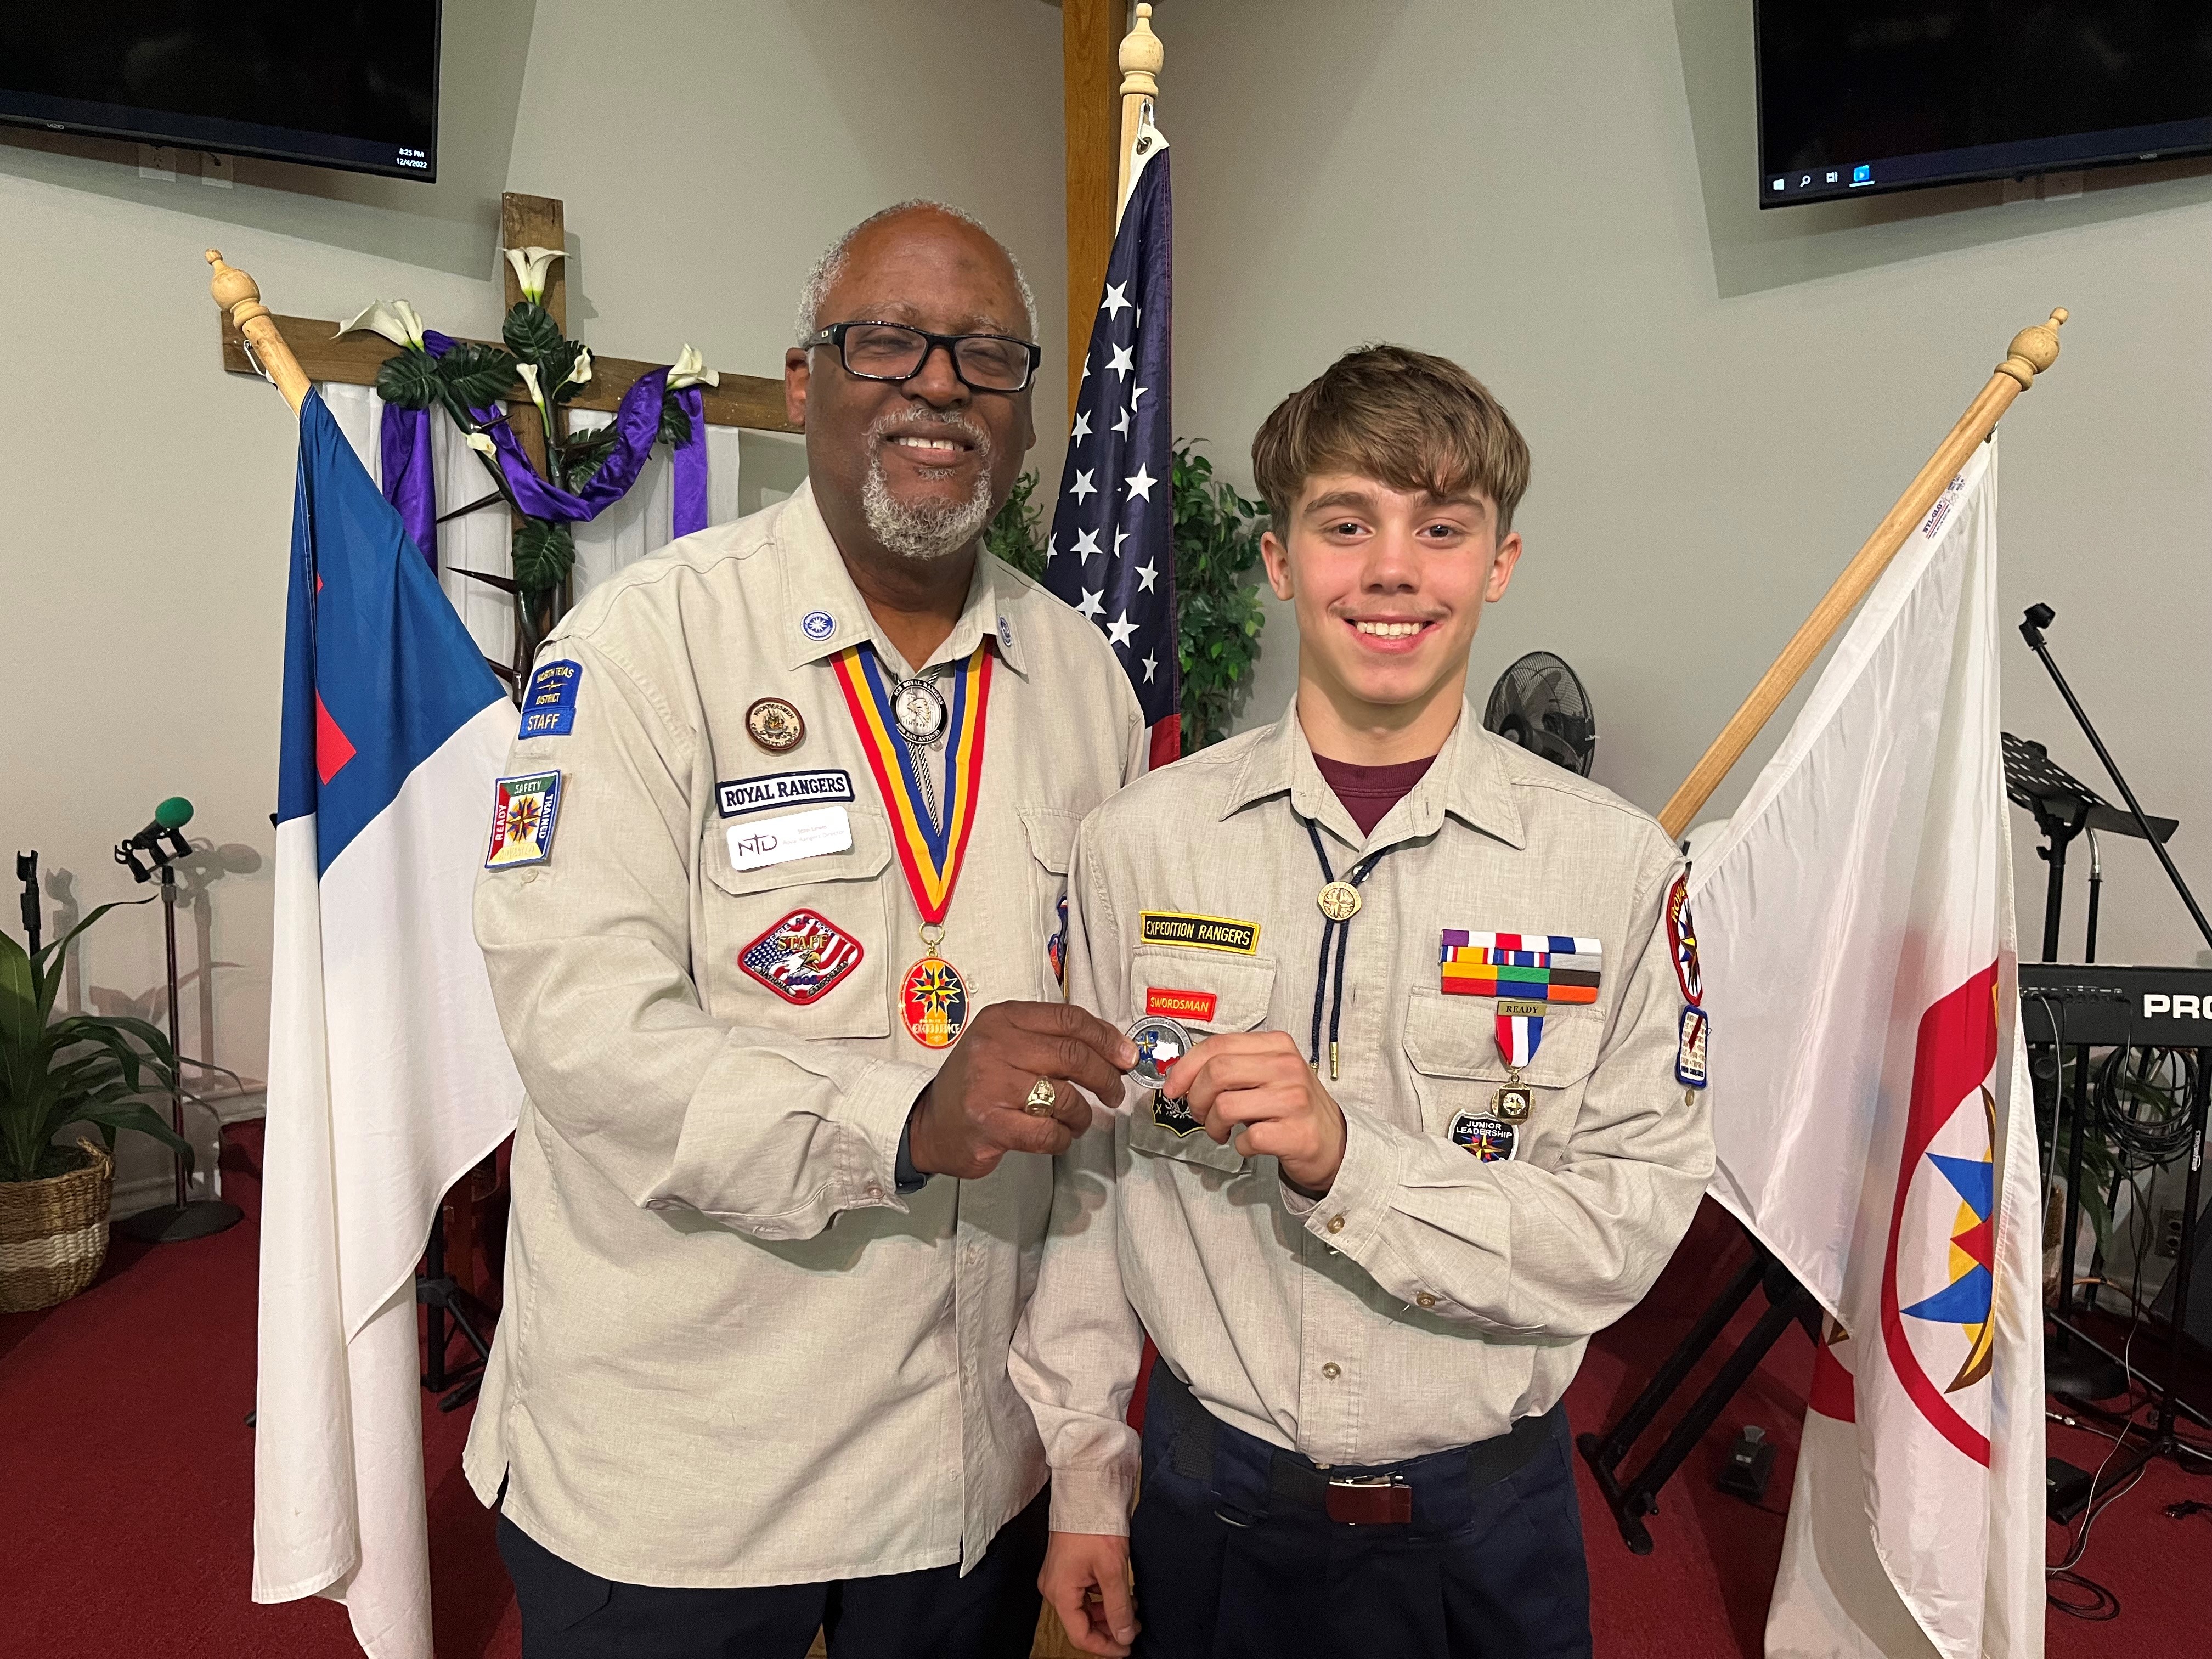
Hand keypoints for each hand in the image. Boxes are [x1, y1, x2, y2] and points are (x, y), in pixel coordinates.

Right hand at [908, 1001, 1136, 1179]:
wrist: (930, 1123)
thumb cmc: (976, 1083)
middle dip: (1105, 1077)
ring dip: (1083, 1115)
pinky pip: (1049, 1132)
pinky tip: (1058, 1136)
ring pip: (1066, 1097)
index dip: (1106, 1037)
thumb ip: (1050, 1040)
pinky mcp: (991, 1124)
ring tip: (1078, 1120)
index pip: (1068, 1019)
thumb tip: (1113, 1050)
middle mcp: (994, 1046)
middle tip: (1115, 1092)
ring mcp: (990, 1086)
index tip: (1126, 1055)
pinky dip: (1063, 1138)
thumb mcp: (1005, 1044)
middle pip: (1073, 1056)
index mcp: (1002, 1019)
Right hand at [1039, 1530, 1136, 1656]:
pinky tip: (1121, 1593)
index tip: (1127, 1648)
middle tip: (1134, 1627)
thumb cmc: (1095, 1525)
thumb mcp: (1113, 1570)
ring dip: (1107, 1613)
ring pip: (1083, 1608)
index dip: (1105, 1647)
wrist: (1087, 1490)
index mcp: (1060, 1592)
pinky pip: (1083, 1593)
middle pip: (1080, 1623)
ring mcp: (1058, 1576)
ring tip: (1132, 1608)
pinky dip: (1102, 1597)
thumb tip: (1124, 1636)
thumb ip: (1119, 1607)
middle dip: (1109, 1628)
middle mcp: (1053, 1587)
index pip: (1080, 1635)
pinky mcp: (1066, 1567)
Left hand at [1162, 1030, 1346, 1193]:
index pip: (1218, 1045)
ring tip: (1221, 1131)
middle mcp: (1287, 1067)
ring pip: (1226, 1106)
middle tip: (1199, 1113)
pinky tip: (1248, 1144)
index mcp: (1277, 1045)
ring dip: (1213, 1125)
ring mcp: (1294, 1100)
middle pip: (1217, 1072)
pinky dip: (1238, 1146)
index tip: (1173, 1087)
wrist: (1335, 1142)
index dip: (1186, 1067)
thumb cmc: (1292, 1106)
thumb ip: (1232, 1067)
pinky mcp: (1296, 1133)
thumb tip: (1183, 1076)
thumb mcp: (1267, 1074)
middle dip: (1196, 1097)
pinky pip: (1247, 1139)